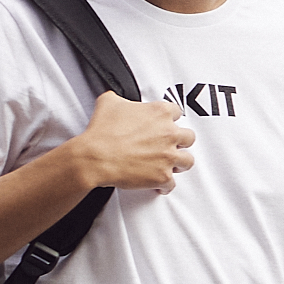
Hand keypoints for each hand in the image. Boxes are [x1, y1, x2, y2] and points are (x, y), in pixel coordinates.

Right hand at [69, 91, 195, 192]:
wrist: (95, 157)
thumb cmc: (102, 133)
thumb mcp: (109, 103)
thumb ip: (120, 98)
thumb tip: (117, 99)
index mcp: (160, 113)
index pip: (177, 112)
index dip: (170, 119)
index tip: (166, 124)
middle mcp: (169, 134)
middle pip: (188, 137)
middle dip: (180, 142)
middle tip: (171, 144)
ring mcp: (168, 156)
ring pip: (187, 161)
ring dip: (179, 163)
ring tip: (172, 164)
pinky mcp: (162, 176)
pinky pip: (171, 184)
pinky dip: (165, 185)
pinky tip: (160, 185)